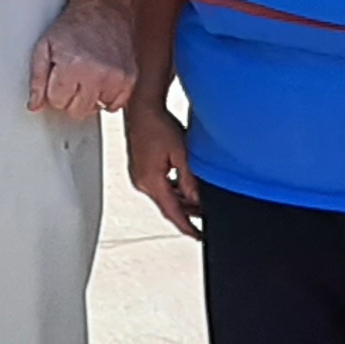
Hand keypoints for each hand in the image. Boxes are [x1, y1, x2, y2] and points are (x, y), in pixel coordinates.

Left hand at [26, 0, 138, 119]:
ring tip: (87, 76)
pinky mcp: (129, 79)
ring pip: (96, 109)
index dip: (55, 90)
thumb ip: (37, 79)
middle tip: (72, 78)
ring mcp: (116, 77)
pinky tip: (101, 80)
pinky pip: (115, 106)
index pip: (57, 102)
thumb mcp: (45, 46)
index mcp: (72, 66)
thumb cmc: (72, 27)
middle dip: (71, 98)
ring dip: (89, 97)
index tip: (59, 76)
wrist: (103, 9)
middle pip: (77, 111)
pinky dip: (107, 97)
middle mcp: (96, 74)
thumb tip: (34, 106)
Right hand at [121, 92, 202, 237]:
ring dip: (180, 201)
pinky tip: (185, 186)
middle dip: (186, 214)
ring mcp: (140, 176)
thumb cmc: (158, 124)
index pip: (172, 212)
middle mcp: (142, 182)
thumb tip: (196, 199)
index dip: (187, 226)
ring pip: (164, 197)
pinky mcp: (141, 170)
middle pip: (168, 206)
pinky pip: (159, 187)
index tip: (197, 235)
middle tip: (204, 220)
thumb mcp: (181, 154)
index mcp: (151, 181)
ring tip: (199, 202)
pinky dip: (173, 190)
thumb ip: (189, 179)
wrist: (142, 108)